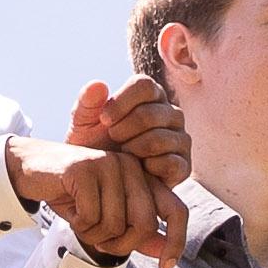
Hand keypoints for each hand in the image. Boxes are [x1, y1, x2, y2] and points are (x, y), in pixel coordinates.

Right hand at [10, 130, 179, 262]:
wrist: (31, 171)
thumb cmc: (73, 195)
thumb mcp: (108, 217)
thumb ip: (137, 233)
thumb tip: (164, 252)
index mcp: (143, 177)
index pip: (177, 210)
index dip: (177, 241)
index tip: (166, 267)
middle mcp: (132, 167)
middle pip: (145, 224)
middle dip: (121, 244)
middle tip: (100, 242)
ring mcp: (109, 164)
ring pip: (116, 223)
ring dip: (93, 234)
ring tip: (81, 221)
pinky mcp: (85, 168)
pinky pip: (91, 216)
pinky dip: (79, 224)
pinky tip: (71, 212)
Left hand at [71, 73, 188, 194]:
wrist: (104, 183)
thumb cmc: (95, 147)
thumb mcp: (83, 125)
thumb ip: (87, 103)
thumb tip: (99, 84)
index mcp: (151, 96)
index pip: (144, 85)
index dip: (122, 101)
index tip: (104, 119)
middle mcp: (171, 114)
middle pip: (151, 113)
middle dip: (124, 129)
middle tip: (112, 140)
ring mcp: (180, 140)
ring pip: (160, 138)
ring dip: (133, 148)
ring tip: (123, 155)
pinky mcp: (183, 166)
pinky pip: (170, 163)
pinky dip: (148, 167)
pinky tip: (138, 169)